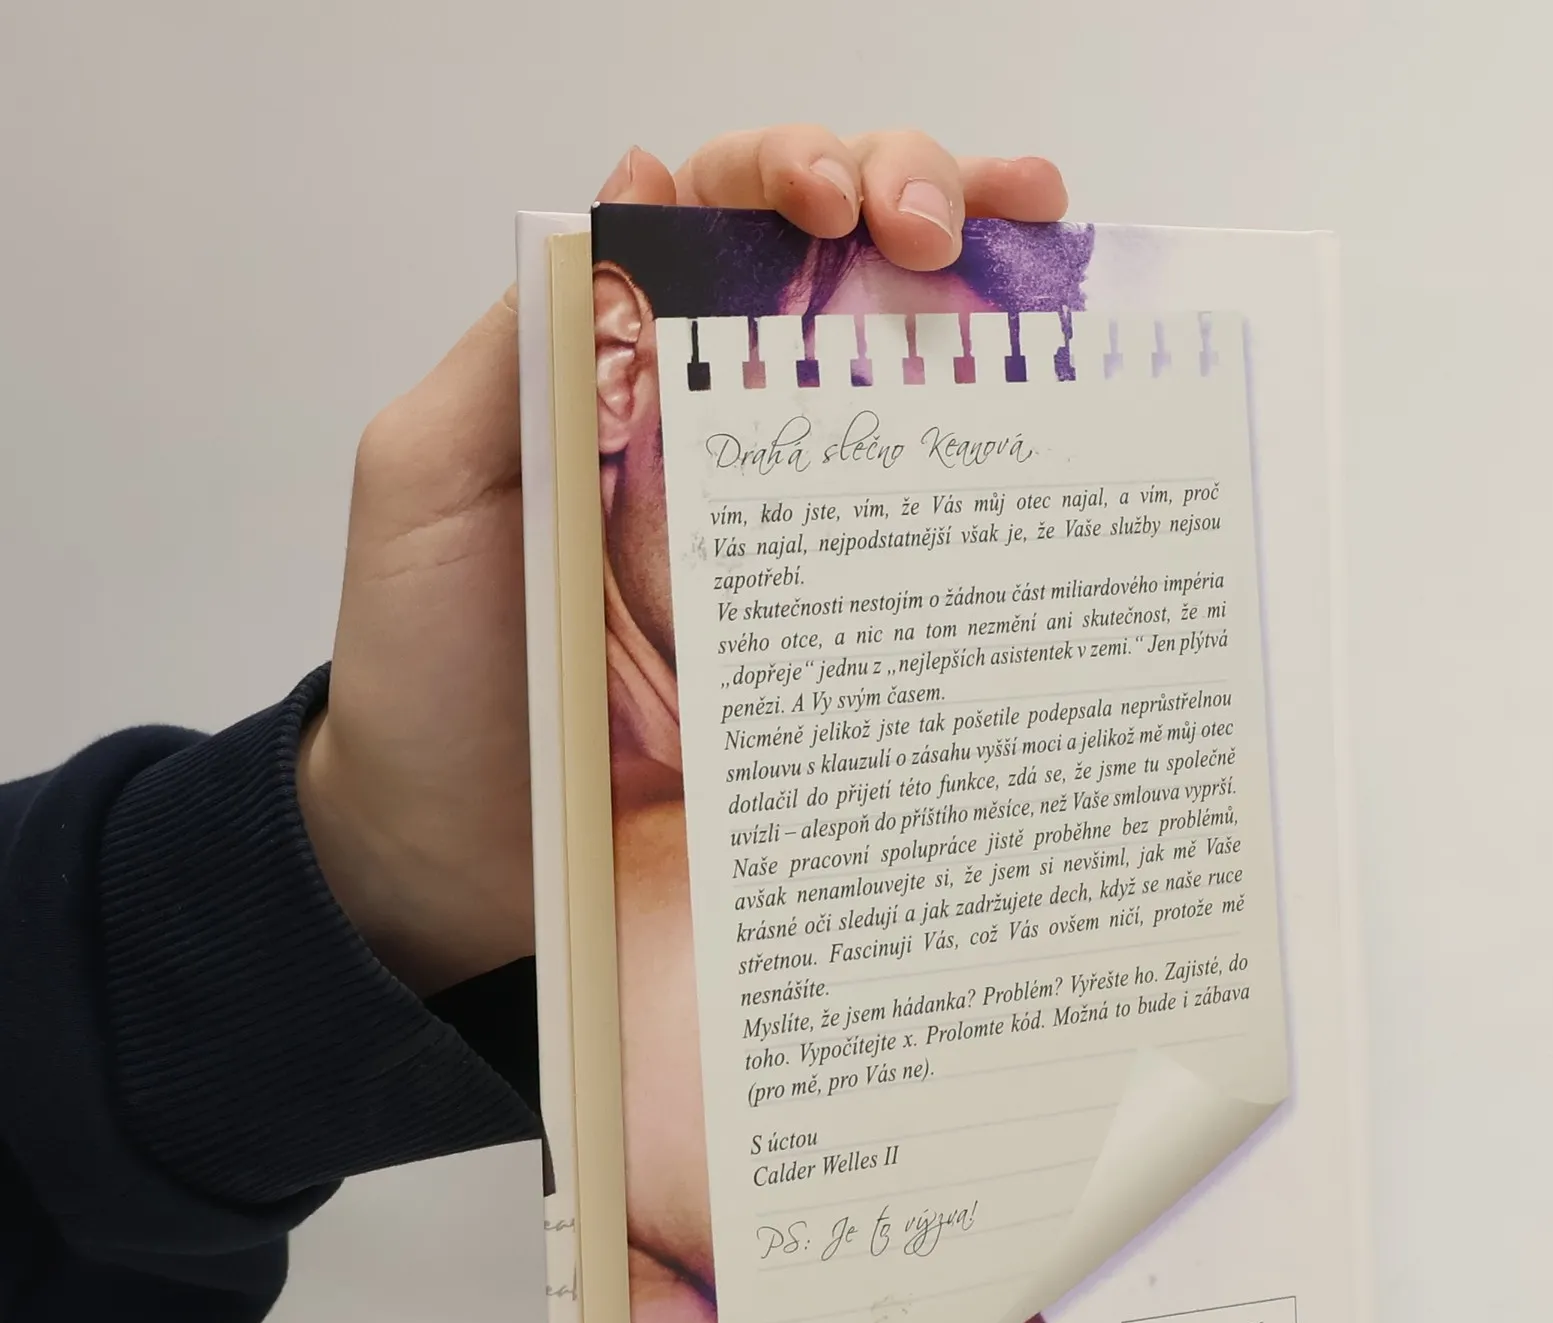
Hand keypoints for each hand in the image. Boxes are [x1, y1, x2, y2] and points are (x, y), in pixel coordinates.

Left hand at [298, 127, 1067, 994]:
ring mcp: (800, 542)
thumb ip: (530, 344)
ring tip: (1049, 267)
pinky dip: (1006, 491)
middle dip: (927, 202)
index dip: (796, 172)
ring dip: (997, 309)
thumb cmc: (430, 667)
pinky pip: (933, 559)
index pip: (731, 221)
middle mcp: (730, 437)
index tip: (834, 201)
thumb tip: (638, 185)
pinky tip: (1060, 437)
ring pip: (916, 392)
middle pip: (850, 276)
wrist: (458, 857)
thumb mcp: (431, 478)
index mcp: (632, 374)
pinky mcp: (841, 649)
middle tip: (958, 230)